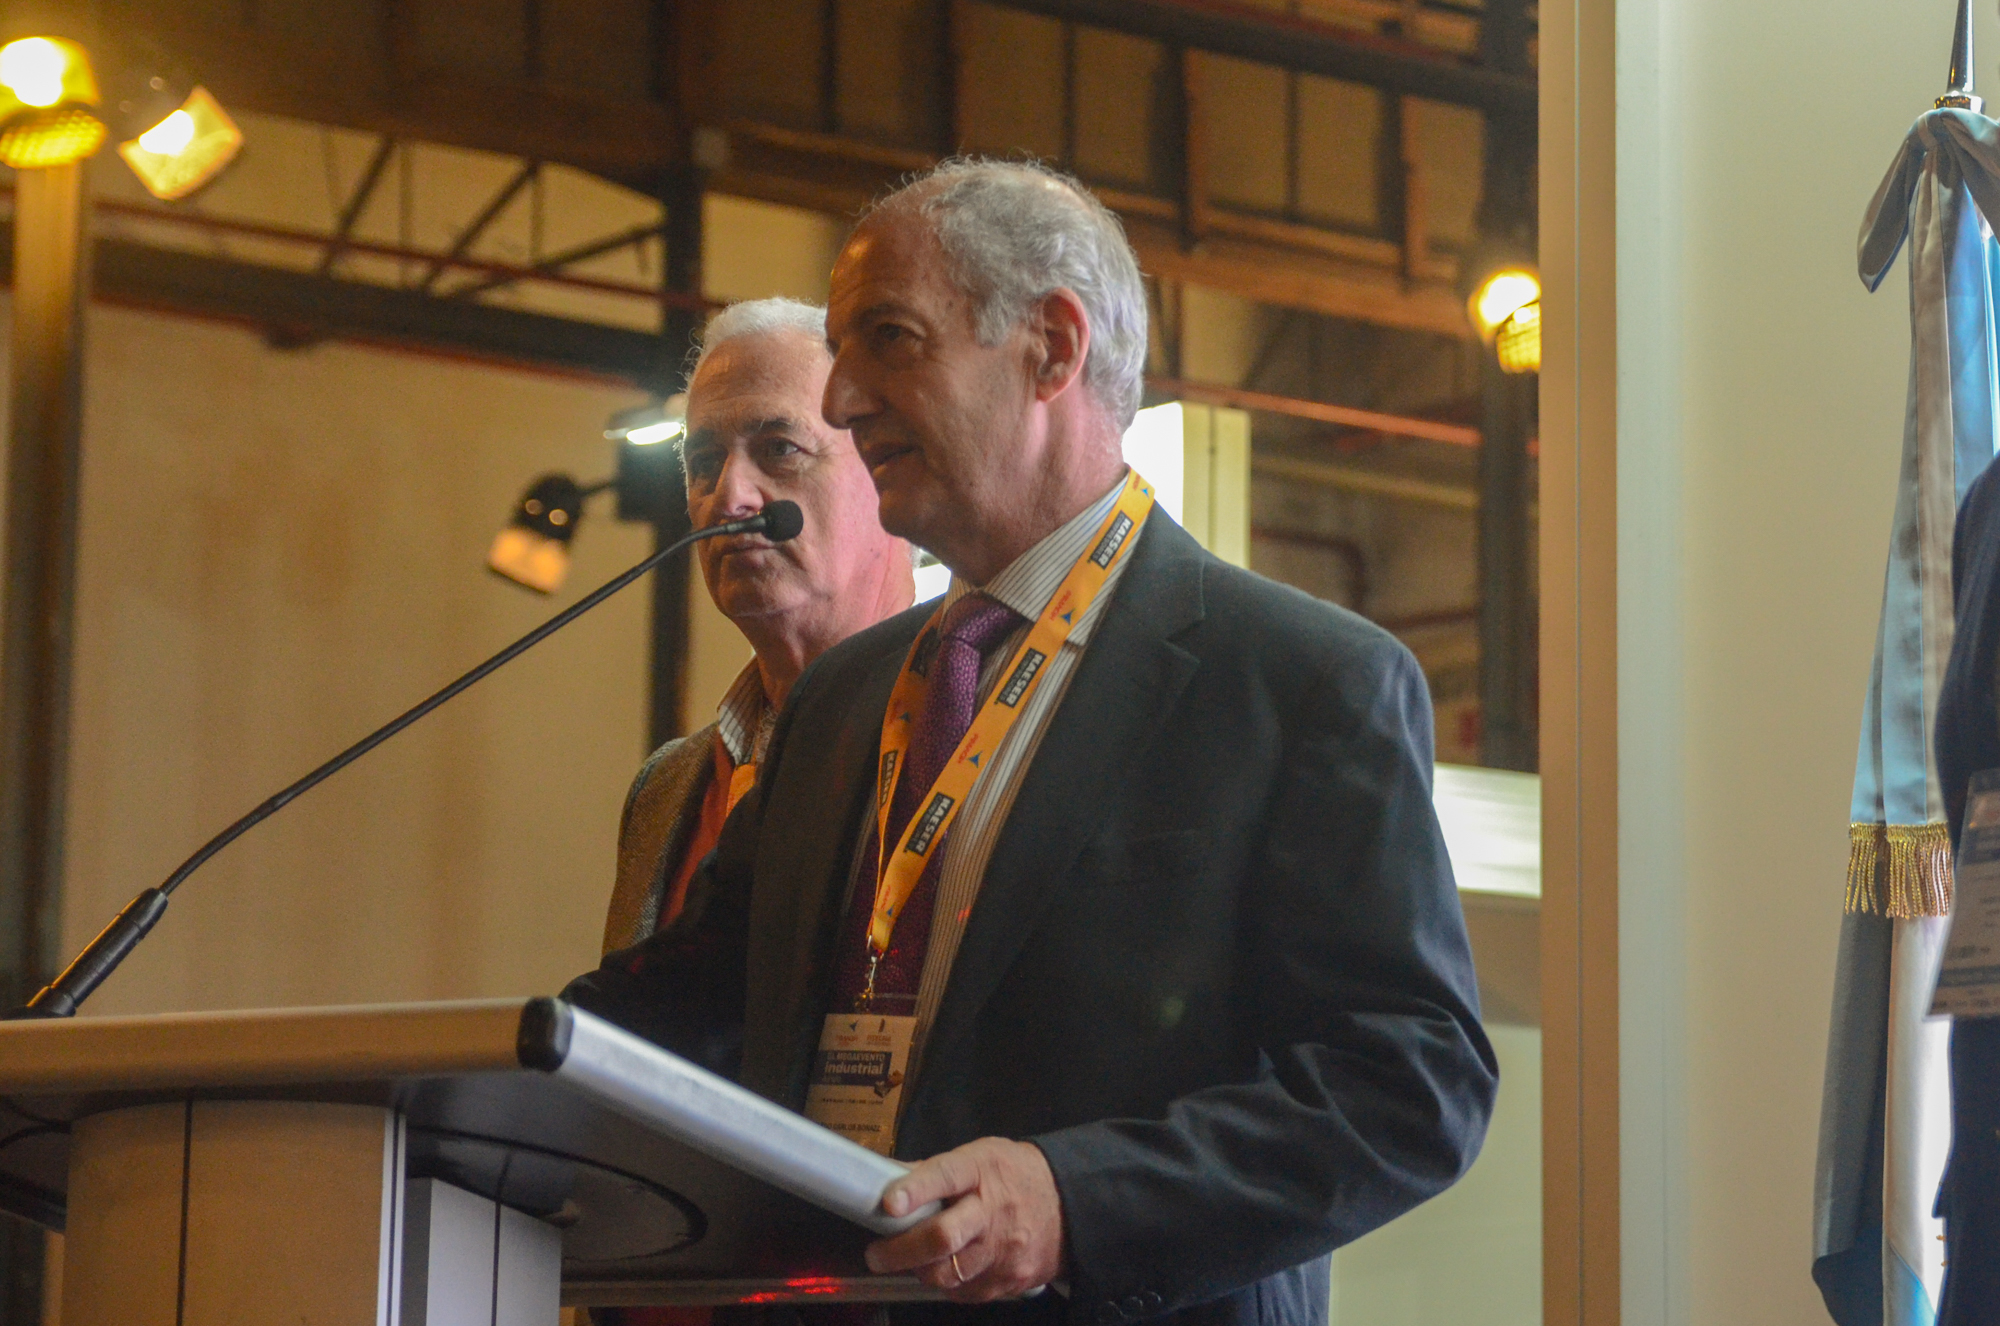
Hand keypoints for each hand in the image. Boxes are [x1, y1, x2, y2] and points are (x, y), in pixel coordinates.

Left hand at [865, 1137, 1064, 1301]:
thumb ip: (935, 1171)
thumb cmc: (1016, 1176)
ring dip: (920, 1271)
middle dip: (900, 1251)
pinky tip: (948, 1268)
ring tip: (912, 1261)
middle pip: (942, 1237)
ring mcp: (1002, 1250)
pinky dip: (948, 1284)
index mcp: (981, 1170)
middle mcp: (992, 1212)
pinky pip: (964, 1292)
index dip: (915, 1190)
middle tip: (877, 1255)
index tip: (889, 1203)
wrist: (1069, 1204)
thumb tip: (890, 1178)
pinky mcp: (1009, 1280)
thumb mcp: (981, 1155)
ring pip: (948, 1274)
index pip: (945, 1176)